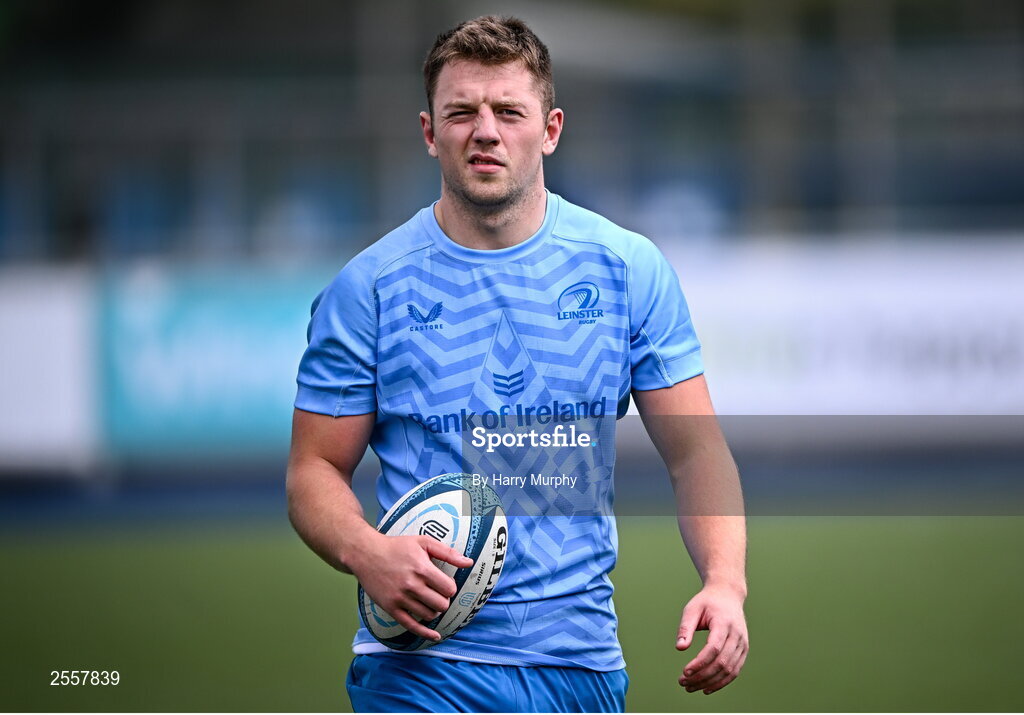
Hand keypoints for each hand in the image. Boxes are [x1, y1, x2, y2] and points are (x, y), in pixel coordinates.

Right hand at [349, 531, 473, 641]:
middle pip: (441, 604)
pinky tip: (435, 635)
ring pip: (428, 615)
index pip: (449, 589)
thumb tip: (469, 562)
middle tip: (437, 594)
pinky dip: (425, 633)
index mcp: (422, 569)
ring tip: (429, 602)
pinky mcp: (391, 608)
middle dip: (443, 600)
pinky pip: (411, 626)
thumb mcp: (423, 542)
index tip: (444, 584)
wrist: (366, 554)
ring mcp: (400, 598)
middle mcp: (412, 586)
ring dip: (434, 611)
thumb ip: (447, 552)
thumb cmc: (396, 546)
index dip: (449, 587)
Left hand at [675, 584, 748, 694]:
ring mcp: (743, 644)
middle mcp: (737, 635)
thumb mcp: (692, 609)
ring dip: (710, 682)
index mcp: (724, 623)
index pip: (714, 648)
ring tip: (691, 687)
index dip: (700, 663)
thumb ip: (685, 628)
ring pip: (729, 670)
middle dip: (702, 676)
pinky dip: (721, 682)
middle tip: (683, 682)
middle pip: (722, 662)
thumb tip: (680, 648)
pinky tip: (706, 688)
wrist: (728, 595)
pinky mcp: (743, 650)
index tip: (685, 672)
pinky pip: (734, 671)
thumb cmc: (707, 602)